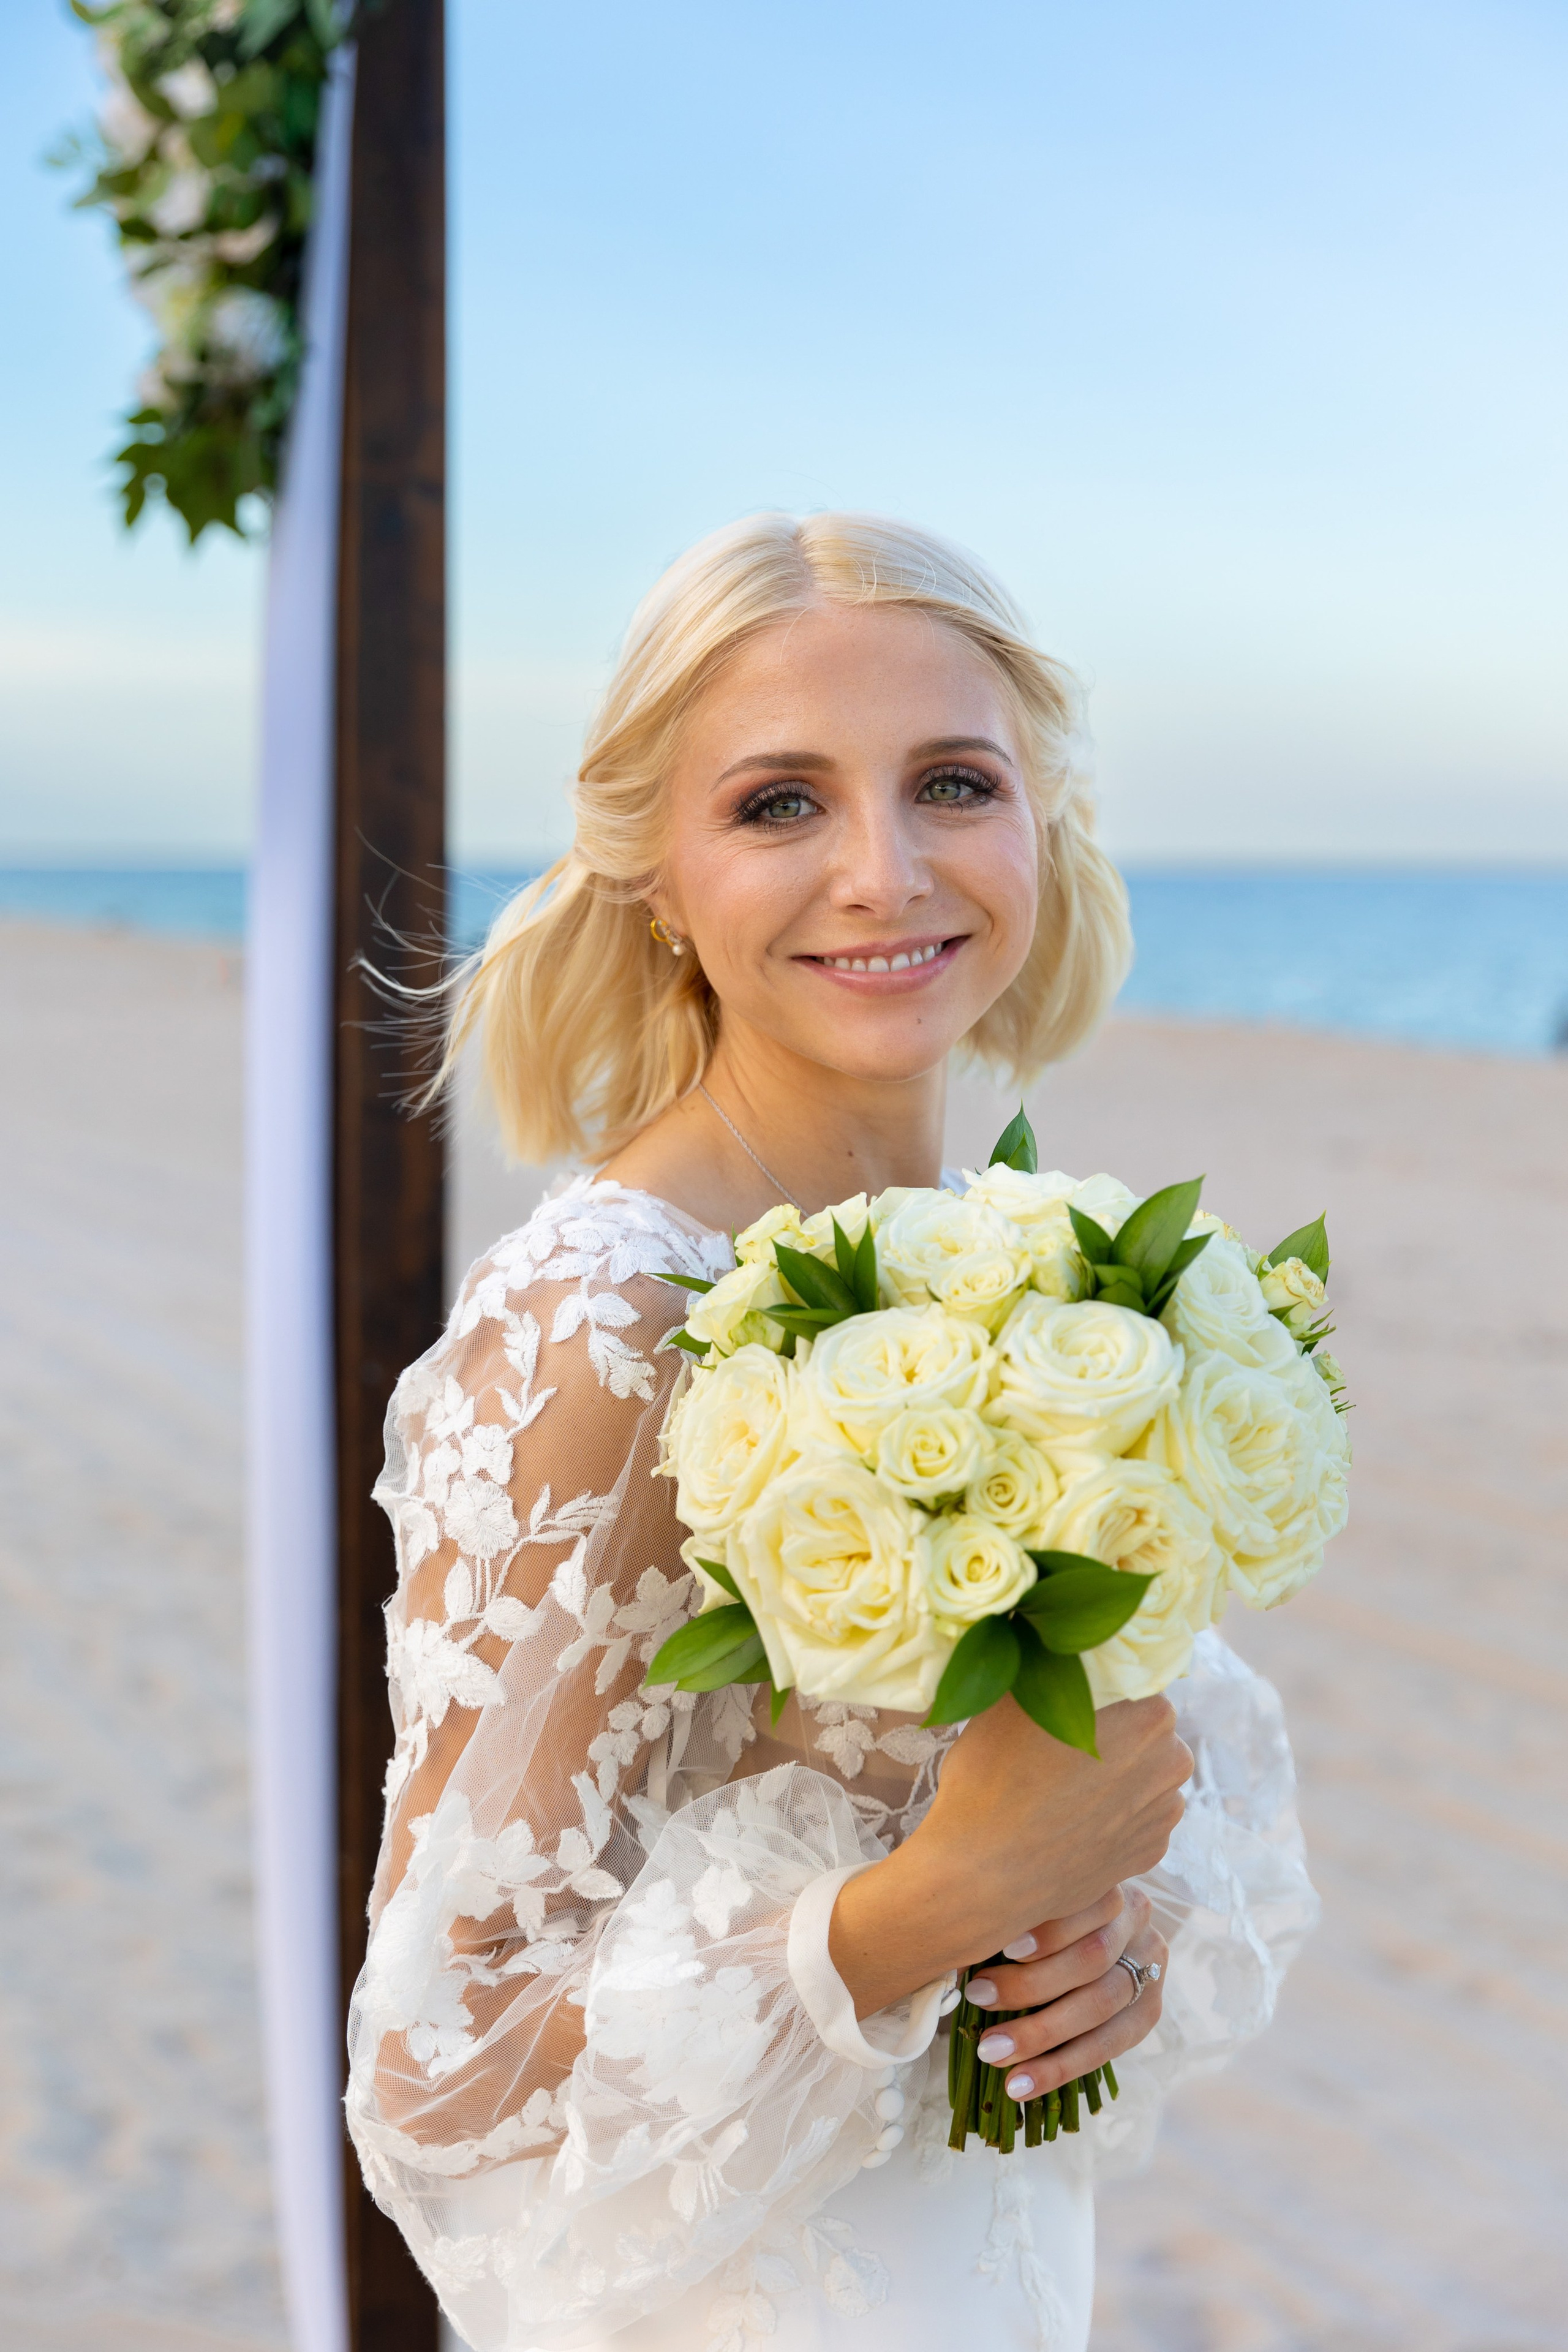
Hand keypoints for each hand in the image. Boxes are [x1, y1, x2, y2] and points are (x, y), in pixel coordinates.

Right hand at [829, 1693, 1190, 2017]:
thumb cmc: (991, 1776)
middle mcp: (1172, 1760)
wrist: (983, 1876)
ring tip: (1058, 1785)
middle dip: (1110, 1727)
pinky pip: (1135, 1814)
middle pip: (1143, 1724)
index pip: (1132, 1675)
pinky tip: (1069, 1818)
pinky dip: (1111, 1812)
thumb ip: (1048, 1665)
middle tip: (1055, 1741)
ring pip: (1141, 1770)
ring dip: (1114, 1770)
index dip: (1097, 1683)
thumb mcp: (1011, 1697)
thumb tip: (1049, 1638)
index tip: (1064, 1694)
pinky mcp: (1151, 1853)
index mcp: (1151, 1711)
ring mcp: (1165, 1812)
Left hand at [962, 1883, 1167, 2100]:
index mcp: (1111, 1885)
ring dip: (1041, 2034)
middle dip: (1032, 1985)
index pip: (1090, 1902)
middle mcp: (1139, 1926)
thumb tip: (955, 1951)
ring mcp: (1150, 1971)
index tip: (1004, 1947)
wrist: (1100, 1939)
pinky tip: (1020, 2084)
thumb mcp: (1036, 1905)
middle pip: (1093, 1957)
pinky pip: (1106, 2049)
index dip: (1051, 1929)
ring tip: (992, 2051)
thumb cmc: (1049, 1916)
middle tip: (977, 1998)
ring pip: (1100, 2005)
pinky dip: (1058, 2068)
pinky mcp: (1147, 2014)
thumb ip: (1010, 1920)